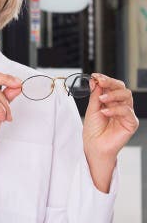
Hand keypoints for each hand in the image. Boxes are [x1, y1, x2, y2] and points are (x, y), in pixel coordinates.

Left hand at [83, 74, 137, 191]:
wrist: (94, 146)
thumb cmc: (93, 130)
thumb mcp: (92, 109)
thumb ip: (95, 95)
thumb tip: (95, 80)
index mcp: (112, 102)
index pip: (113, 86)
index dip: (106, 79)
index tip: (96, 76)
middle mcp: (121, 106)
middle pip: (122, 88)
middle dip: (111, 83)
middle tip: (100, 82)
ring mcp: (127, 114)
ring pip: (126, 96)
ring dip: (113, 95)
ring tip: (101, 99)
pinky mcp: (131, 123)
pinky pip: (127, 111)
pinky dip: (115, 109)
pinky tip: (105, 112)